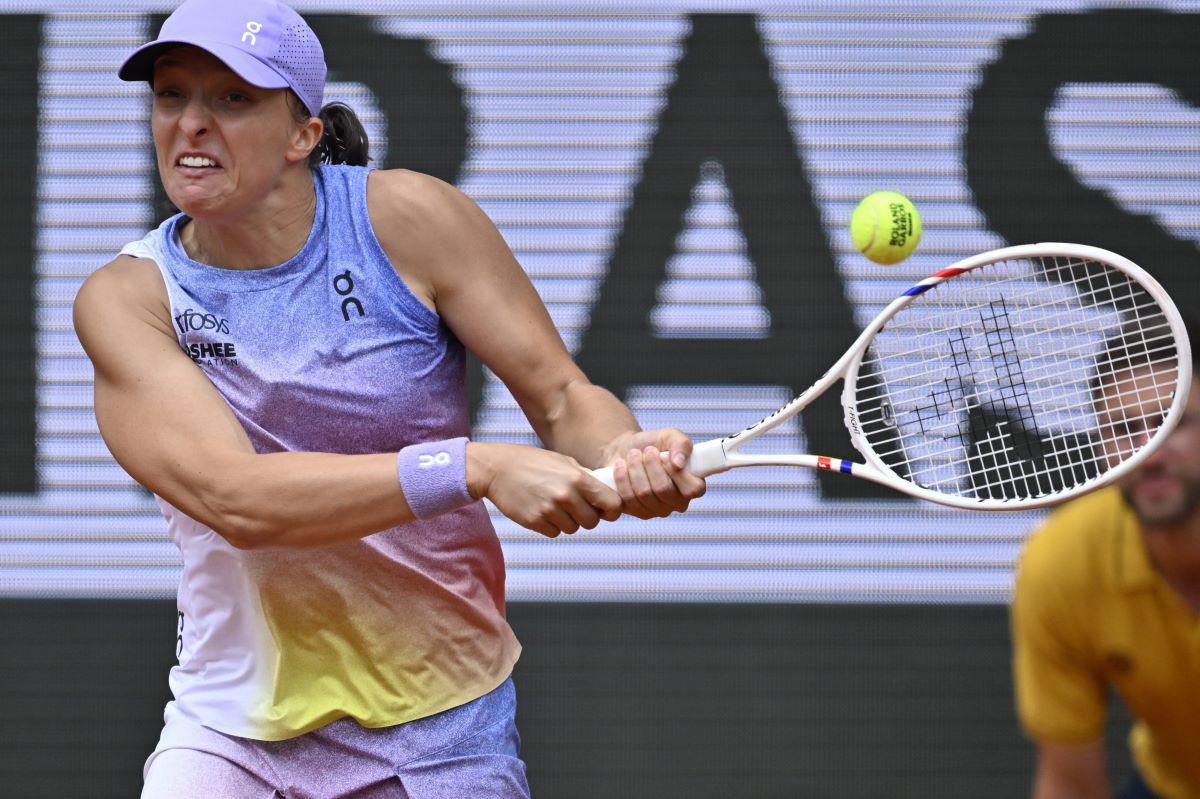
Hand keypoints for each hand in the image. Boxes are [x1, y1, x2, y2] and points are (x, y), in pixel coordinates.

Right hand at [467, 442, 621, 537]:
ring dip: (567, 521)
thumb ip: (586, 478)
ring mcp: (549, 510)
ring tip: (554, 504)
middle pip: (592, 522)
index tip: (607, 511)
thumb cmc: (534, 462)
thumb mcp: (563, 462)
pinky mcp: (534, 522)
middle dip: (587, 517)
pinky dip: (551, 525)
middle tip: (575, 507)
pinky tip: (541, 509)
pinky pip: (554, 533)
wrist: (498, 468)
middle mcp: (566, 495)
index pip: (611, 504)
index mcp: (578, 478)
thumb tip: (607, 493)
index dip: (612, 510)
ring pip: (572, 529)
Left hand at [605, 428, 705, 518]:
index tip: (665, 456)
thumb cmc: (653, 444)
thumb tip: (679, 463)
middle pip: (663, 489)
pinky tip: (621, 466)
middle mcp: (675, 503)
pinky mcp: (634, 512)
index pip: (692, 489)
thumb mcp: (670, 436)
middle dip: (651, 465)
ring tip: (633, 455)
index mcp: (691, 486)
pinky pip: (626, 499)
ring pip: (643, 493)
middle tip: (646, 450)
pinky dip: (622, 478)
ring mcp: (655, 510)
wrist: (625, 450)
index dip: (677, 473)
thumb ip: (681, 444)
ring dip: (635, 468)